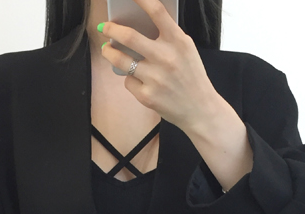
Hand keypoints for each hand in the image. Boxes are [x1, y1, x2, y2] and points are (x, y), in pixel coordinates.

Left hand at [98, 0, 221, 132]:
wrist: (200, 110)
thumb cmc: (191, 77)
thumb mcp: (187, 50)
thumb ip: (168, 37)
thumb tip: (138, 25)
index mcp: (178, 42)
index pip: (157, 12)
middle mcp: (166, 58)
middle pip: (129, 37)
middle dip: (111, 29)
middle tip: (104, 27)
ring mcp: (155, 78)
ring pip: (121, 61)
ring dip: (109, 53)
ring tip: (107, 50)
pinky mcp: (147, 96)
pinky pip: (128, 81)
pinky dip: (130, 79)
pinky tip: (137, 80)